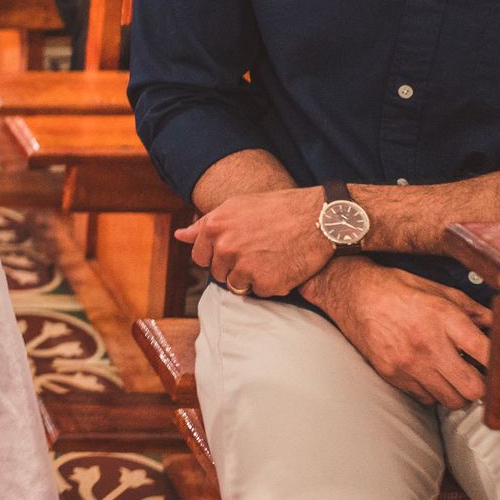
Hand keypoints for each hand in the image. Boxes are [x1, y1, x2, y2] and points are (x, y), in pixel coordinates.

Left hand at [176, 186, 332, 296]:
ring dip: (251, 278)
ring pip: (237, 286)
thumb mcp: (237, 206)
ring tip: (271, 258)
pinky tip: (284, 266)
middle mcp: (225, 248)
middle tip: (259, 252)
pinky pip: (260, 292)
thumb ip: (205, 224)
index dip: (217, 256)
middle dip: (235, 267)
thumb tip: (180, 235)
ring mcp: (244, 267)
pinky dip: (271, 284)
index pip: (200, 258)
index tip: (235, 251)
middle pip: (219, 274)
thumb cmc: (278, 209)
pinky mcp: (266, 283)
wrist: (319, 218)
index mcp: (214, 227)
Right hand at [303, 260, 491, 408]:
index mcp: (444, 318)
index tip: (499, 364)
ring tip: (454, 377)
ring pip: (452, 400)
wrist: (349, 292)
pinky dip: (433, 392)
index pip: (488, 354)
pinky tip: (429, 375)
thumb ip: (472, 309)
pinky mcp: (391, 374)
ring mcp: (408, 362)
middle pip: (474, 389)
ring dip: (458, 392)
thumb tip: (498, 325)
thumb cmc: (396, 288)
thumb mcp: (438, 290)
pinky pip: (426, 399)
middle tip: (478, 375)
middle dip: (482, 386)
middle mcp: (427, 344)